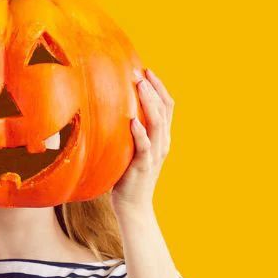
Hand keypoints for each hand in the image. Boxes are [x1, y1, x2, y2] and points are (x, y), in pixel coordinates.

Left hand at [111, 68, 173, 214]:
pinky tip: (133, 121)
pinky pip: (145, 146)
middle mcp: (162, 142)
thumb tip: (111, 110)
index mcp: (162, 137)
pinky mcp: (144, 166)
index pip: (167, 106)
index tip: (147, 71)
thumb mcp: (132, 149)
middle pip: (165, 109)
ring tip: (139, 86)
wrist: (134, 206)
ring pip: (158, 123)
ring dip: (149, 102)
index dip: (160, 87)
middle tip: (141, 72)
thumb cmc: (128, 176)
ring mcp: (155, 154)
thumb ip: (129, 132)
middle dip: (154, 88)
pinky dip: (141, 132)